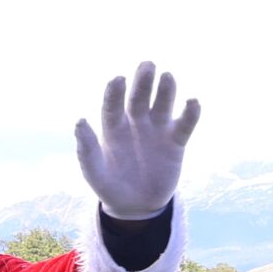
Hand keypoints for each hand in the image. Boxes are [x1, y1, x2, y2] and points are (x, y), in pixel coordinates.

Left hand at [74, 62, 201, 218]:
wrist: (135, 206)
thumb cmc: (110, 186)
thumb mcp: (95, 172)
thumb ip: (87, 149)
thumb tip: (80, 121)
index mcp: (113, 128)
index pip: (113, 106)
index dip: (115, 93)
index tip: (118, 79)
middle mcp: (135, 123)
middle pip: (139, 98)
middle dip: (143, 82)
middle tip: (147, 65)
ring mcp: (156, 130)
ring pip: (163, 105)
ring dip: (166, 91)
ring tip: (167, 76)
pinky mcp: (176, 142)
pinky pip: (185, 125)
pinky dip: (190, 113)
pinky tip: (193, 102)